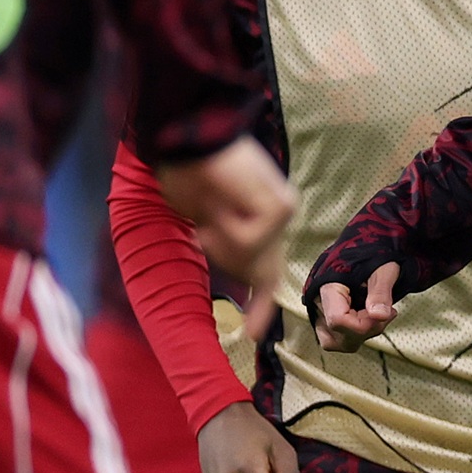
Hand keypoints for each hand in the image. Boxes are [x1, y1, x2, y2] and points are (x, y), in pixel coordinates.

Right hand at [157, 139, 295, 337]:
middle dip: (243, 279)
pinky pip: (249, 241)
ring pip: (249, 258)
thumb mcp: (203, 215)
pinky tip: (218, 204)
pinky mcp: (281, 208)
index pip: (267, 271)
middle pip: (264, 272)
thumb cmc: (189, 171)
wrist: (190, 137)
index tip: (253, 335)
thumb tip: (235, 271)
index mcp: (260, 221)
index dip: (261, 305)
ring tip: (210, 207)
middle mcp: (277, 218)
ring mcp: (282, 212)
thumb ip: (222, 244)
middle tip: (217, 247)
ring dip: (220, 240)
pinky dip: (226, 228)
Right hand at [312, 263, 400, 351]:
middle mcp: (317, 302)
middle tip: (385, 311)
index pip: (338, 320)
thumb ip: (381, 292)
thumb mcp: (383, 270)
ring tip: (378, 314)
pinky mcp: (326, 317)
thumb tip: (380, 315)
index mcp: (327, 287)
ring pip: (335, 342)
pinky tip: (370, 317)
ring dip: (361, 335)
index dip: (364, 324)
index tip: (384, 312)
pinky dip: (356, 333)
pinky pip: (337, 338)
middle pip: (337, 337)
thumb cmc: (373, 255)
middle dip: (366, 331)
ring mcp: (320, 312)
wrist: (364, 247)